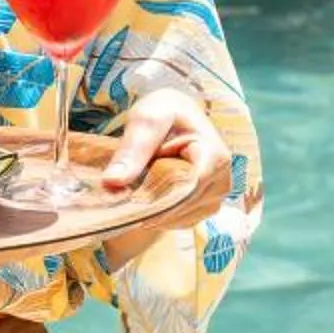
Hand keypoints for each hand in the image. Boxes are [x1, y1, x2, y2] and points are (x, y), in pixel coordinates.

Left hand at [97, 87, 233, 269]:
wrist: (176, 115)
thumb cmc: (164, 112)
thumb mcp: (146, 120)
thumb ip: (131, 149)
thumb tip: (111, 182)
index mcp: (214, 156)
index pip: (188, 190)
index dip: (158, 201)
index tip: (130, 203)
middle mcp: (222, 179)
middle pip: (183, 207)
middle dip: (152, 206)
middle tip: (123, 197)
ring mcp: (217, 195)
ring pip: (182, 218)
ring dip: (156, 212)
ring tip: (137, 191)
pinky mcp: (207, 205)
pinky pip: (182, 220)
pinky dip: (162, 215)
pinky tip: (149, 198)